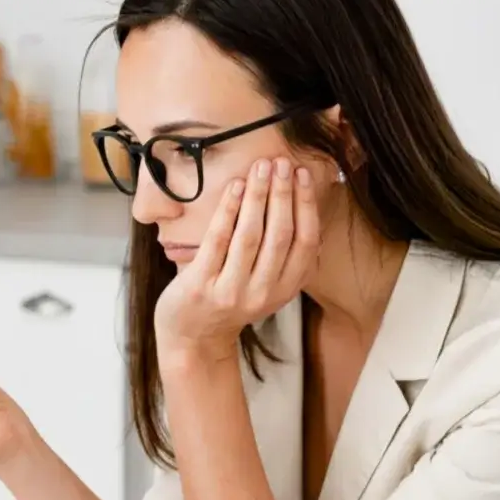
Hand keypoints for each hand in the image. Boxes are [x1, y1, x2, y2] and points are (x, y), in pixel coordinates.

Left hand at [153, 157, 318, 362]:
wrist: (192, 336)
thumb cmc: (230, 299)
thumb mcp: (267, 285)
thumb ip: (285, 255)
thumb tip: (303, 204)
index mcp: (285, 289)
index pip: (306, 242)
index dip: (306, 205)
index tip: (303, 174)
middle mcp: (263, 293)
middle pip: (281, 234)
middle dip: (283, 194)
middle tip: (281, 162)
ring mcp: (232, 291)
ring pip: (251, 236)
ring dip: (258, 196)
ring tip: (260, 167)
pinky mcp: (201, 286)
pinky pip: (218, 241)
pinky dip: (228, 210)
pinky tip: (235, 187)